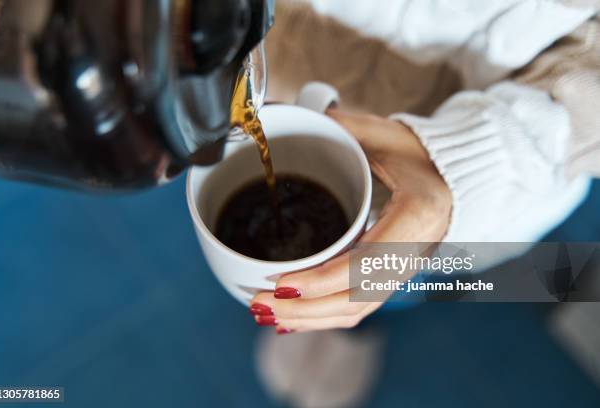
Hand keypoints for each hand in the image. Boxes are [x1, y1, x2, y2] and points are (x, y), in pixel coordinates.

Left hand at [250, 109, 451, 333]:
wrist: (460, 178)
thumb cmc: (425, 154)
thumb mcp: (386, 135)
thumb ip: (344, 126)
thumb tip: (290, 113)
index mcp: (418, 214)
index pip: (367, 263)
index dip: (322, 280)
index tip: (280, 283)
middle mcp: (414, 253)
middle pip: (356, 300)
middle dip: (304, 310)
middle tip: (259, 303)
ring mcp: (405, 271)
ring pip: (356, 311)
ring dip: (309, 319)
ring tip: (266, 314)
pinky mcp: (394, 277)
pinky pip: (359, 308)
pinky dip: (324, 318)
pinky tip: (293, 318)